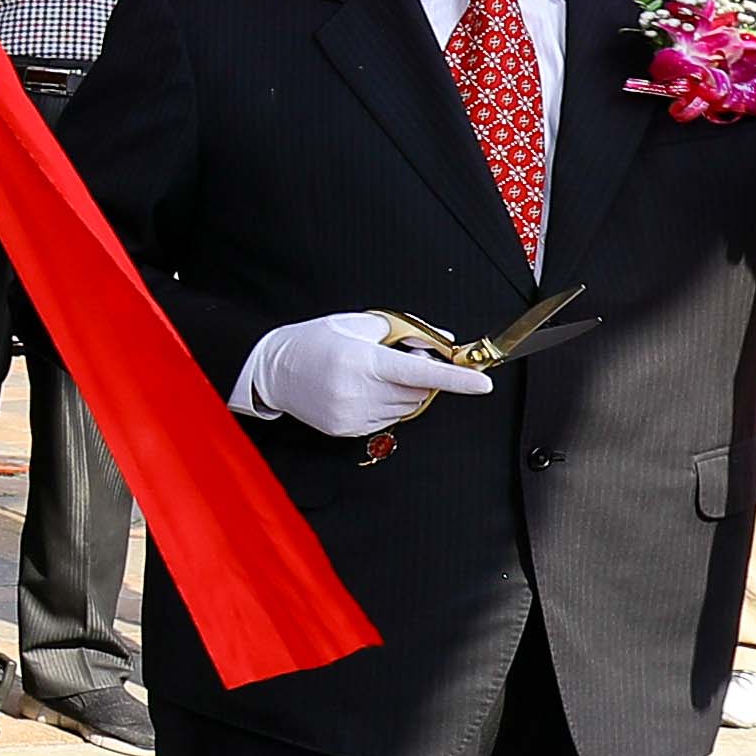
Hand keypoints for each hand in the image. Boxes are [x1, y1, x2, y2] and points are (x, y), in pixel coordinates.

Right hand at [236, 311, 495, 440]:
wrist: (272, 369)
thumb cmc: (315, 342)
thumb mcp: (360, 325)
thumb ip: (406, 332)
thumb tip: (445, 342)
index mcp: (363, 360)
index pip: (420, 371)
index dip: (456, 378)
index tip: (483, 383)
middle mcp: (358, 391)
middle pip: (418, 392)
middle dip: (422, 378)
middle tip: (403, 362)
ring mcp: (352, 414)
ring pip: (406, 408)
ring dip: (405, 393)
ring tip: (375, 376)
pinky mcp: (346, 429)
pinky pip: (386, 421)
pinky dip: (386, 406)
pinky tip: (362, 392)